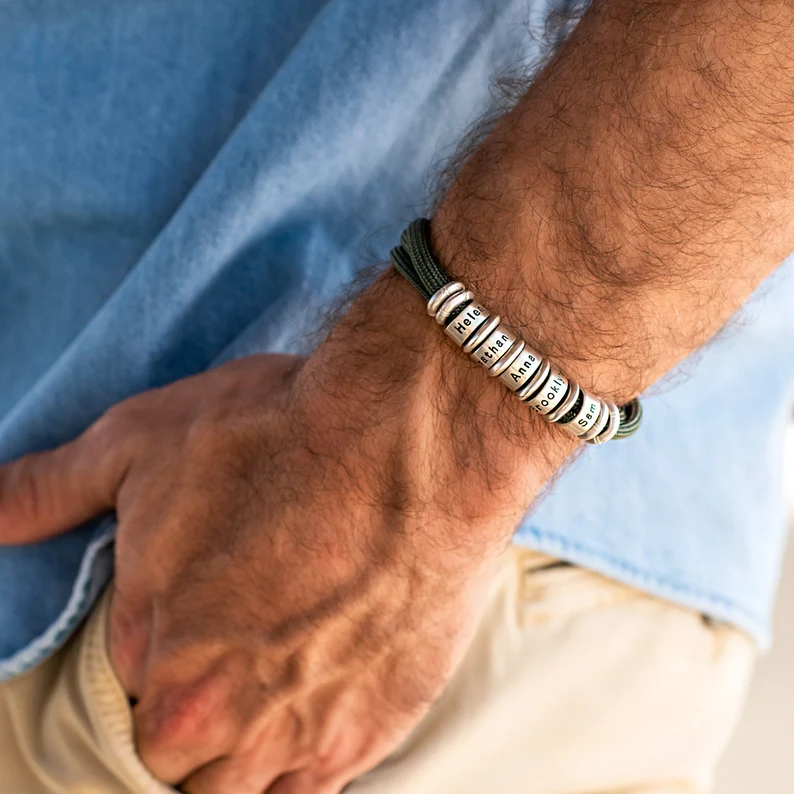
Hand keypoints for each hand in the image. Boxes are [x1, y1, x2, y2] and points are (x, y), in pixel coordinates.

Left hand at [0, 349, 513, 792]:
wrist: (410, 444)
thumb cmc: (278, 436)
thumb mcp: (143, 442)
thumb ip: (52, 490)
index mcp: (155, 653)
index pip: (131, 688)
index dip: (163, 645)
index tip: (198, 610)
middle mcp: (220, 716)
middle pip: (179, 748)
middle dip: (194, 703)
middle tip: (239, 639)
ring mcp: (300, 733)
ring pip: (238, 782)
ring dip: (244, 741)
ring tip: (274, 673)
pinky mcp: (370, 731)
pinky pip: (309, 787)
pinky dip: (300, 759)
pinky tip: (314, 702)